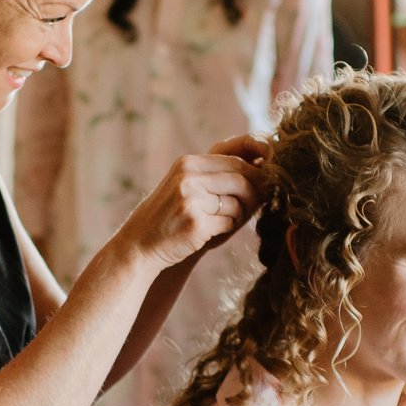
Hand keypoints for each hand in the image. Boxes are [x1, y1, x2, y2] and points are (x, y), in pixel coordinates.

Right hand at [113, 141, 267, 268]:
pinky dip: (225, 230)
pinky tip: (208, 233)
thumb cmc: (170, 216)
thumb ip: (216, 177)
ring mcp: (191, 199)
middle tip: (254, 207)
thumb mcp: (187, 186)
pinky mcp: (196, 223)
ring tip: (219, 222)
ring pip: (236, 203)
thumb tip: (263, 172)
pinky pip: (228, 223)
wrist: (140, 244)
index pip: (235, 161)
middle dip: (254, 195)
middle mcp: (188, 177)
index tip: (265, 185)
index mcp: (187, 163)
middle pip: (241, 180)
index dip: (255, 174)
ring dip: (236, 216)